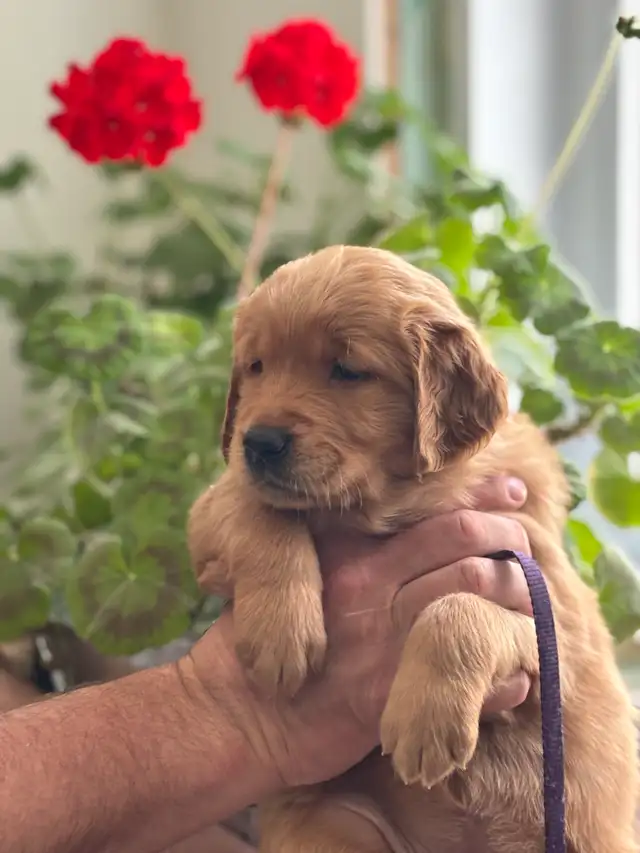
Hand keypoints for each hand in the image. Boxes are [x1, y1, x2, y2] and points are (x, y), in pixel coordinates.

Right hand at [185, 475, 531, 790]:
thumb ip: (342, 555)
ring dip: (513, 592)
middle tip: (529, 535)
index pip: (424, 512)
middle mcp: (367, 585)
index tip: (508, 490)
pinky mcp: (384, 693)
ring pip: (470, 596)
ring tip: (533, 595)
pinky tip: (517, 673)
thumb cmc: (259, 642)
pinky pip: (459, 676)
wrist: (231, 711)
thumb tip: (396, 536)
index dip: (476, 498)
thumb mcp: (294, 578)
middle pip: (460, 543)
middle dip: (506, 534)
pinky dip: (498, 673)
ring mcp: (378, 637)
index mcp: (344, 553)